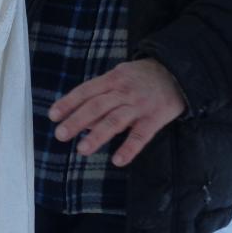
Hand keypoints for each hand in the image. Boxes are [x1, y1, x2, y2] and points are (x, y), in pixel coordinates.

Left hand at [49, 59, 186, 166]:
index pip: (86, 91)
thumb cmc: (141, 78)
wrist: (178, 72)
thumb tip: (82, 120)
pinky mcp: (155, 118)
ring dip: (98, 135)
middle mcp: (124, 91)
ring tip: (82, 149)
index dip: (68, 103)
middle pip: (97, 106)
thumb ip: (101, 96)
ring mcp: (139, 105)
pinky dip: (129, 148)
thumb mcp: (119, 77)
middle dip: (77, 120)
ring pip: (115, 120)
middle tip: (60, 134)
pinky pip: (141, 135)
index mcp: (113, 79)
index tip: (53, 116)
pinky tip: (118, 160)